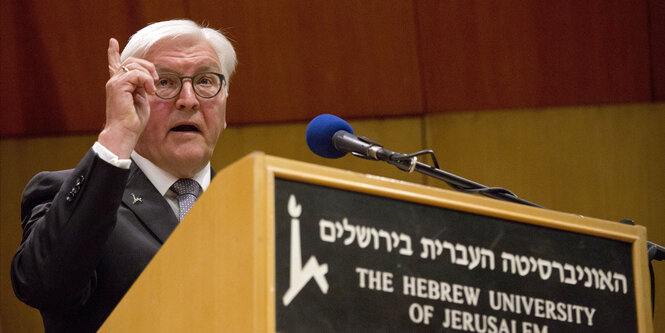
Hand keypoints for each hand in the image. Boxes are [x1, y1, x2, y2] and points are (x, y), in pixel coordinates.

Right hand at [98, 38, 158, 157]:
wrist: (125, 132)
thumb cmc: (134, 121)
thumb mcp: (141, 100)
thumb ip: (142, 87)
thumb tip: (149, 80)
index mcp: (119, 85)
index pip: (114, 64)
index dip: (113, 52)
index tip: (112, 42)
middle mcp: (114, 81)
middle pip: (132, 61)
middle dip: (148, 66)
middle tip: (155, 81)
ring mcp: (115, 83)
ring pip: (135, 65)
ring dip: (149, 75)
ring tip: (152, 89)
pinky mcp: (118, 86)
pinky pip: (136, 73)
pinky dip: (147, 80)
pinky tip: (150, 91)